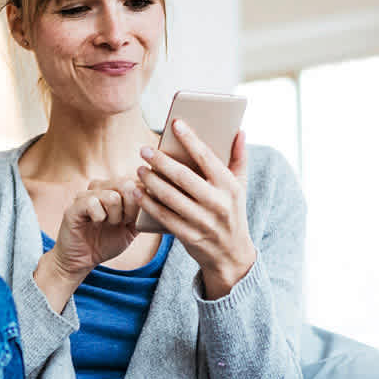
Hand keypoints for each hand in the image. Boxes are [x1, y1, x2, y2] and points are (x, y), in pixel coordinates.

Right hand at [47, 177, 143, 280]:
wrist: (81, 261)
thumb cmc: (105, 243)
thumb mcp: (132, 228)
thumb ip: (144, 213)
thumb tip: (161, 201)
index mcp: (115, 189)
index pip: (136, 180)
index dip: (142, 200)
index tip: (135, 218)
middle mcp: (101, 187)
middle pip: (127, 184)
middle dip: (131, 208)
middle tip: (122, 222)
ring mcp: (86, 194)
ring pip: (112, 196)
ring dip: (115, 216)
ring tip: (108, 224)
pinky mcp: (74, 205)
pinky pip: (93, 204)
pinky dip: (99, 218)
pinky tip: (94, 224)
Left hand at [137, 121, 257, 298]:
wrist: (231, 255)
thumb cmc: (232, 213)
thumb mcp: (240, 187)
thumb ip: (239, 158)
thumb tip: (240, 131)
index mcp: (230, 186)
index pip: (207, 157)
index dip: (190, 139)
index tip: (175, 124)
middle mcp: (218, 203)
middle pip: (183, 177)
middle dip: (161, 161)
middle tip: (144, 149)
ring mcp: (203, 221)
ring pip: (170, 197)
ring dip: (151, 181)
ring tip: (139, 168)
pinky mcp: (189, 236)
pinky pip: (163, 217)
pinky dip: (148, 204)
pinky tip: (138, 192)